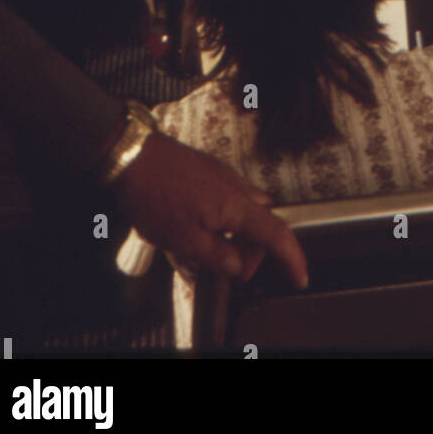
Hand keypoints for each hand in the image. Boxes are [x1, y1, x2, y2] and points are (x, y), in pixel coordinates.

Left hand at [113, 132, 307, 287]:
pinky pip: (229, 198)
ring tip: (208, 250)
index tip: (299, 276)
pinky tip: (198, 229)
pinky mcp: (209, 171)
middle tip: (229, 271)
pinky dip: (224, 219)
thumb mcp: (183, 240)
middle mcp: (236, 187)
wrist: (133, 157)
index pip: (277, 234)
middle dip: (252, 252)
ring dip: (236, 235)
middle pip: (262, 225)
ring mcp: (223, 175)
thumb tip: (238, 266)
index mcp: (235, 206)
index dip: (292, 257)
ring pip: (245, 211)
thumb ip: (216, 256)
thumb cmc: (154, 194)